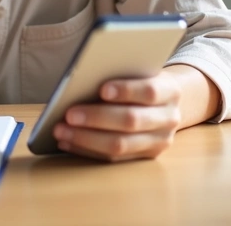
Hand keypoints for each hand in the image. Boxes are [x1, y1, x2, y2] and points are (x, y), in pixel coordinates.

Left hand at [52, 71, 182, 161]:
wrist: (166, 102)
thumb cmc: (141, 80)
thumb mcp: (139, 70)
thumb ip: (120, 72)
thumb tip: (82, 79)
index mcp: (170, 91)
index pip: (150, 91)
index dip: (126, 90)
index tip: (101, 89)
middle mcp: (169, 118)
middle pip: (131, 121)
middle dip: (97, 118)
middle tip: (69, 114)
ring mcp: (159, 141)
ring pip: (120, 145)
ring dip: (86, 138)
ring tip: (60, 131)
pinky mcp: (145, 157)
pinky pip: (113, 159)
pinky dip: (86, 150)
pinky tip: (67, 142)